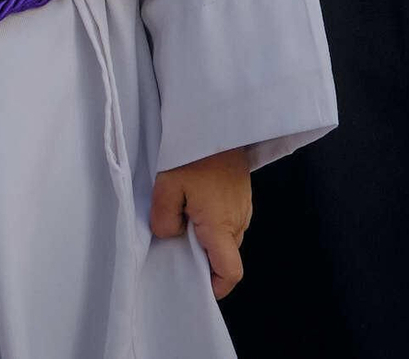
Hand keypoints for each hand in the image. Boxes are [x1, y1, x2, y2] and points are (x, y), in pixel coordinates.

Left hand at [150, 147, 252, 297]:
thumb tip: (171, 235)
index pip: (230, 272)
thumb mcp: (166, 187)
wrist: (215, 120)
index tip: (197, 282)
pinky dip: (215, 219)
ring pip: (227, 237)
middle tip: (181, 240)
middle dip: (205, 257)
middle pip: (226, 256)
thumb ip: (164, 220)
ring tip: (186, 214)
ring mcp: (244, 206)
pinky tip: (197, 200)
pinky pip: (230, 219)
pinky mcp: (243, 193)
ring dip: (209, 235)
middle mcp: (239, 220)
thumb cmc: (192, 154)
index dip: (215, 286)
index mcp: (222, 225)